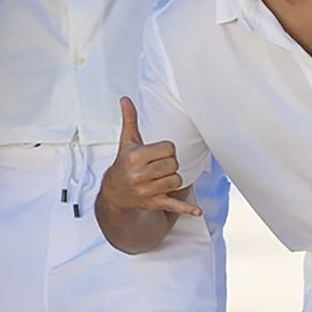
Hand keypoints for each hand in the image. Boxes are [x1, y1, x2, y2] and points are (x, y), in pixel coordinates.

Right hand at [101, 97, 201, 217]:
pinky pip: (173, 205)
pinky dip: (186, 209)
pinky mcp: (154, 203)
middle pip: (173, 165)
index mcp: (135, 157)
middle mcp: (140, 175)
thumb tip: (125, 99)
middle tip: (159, 165)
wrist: (114, 193)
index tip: (158, 153)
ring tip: (162, 177)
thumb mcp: (127, 142)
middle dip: (170, 164)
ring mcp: (147, 191)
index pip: (168, 149)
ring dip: (173, 178)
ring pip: (176, 181)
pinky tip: (197, 212)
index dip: (167, 150)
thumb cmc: (124, 164)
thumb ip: (129, 120)